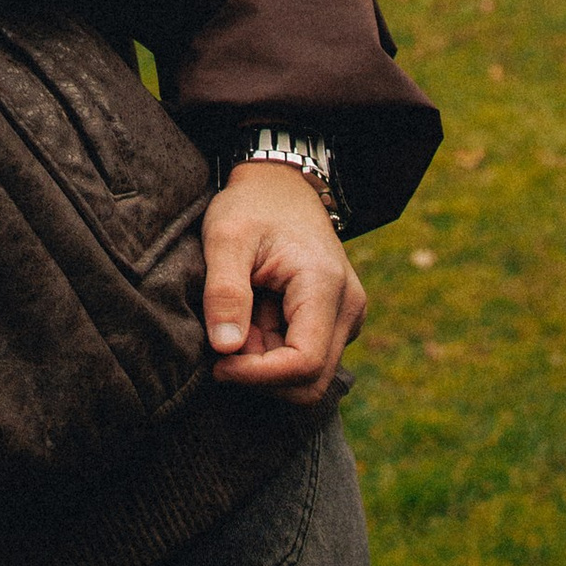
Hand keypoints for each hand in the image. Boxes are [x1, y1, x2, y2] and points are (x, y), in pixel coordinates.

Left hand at [200, 161, 368, 406]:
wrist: (282, 184)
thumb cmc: (253, 205)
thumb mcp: (227, 237)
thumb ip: (224, 290)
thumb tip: (225, 348)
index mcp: (326, 286)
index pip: (304, 363)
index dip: (258, 376)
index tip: (217, 363)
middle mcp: (348, 308)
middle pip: (311, 381)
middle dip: (261, 374)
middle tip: (224, 341)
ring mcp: (345, 317)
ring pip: (307, 376)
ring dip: (265, 364)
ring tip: (237, 321)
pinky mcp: (334, 322)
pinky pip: (305, 359)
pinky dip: (271, 353)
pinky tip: (251, 321)